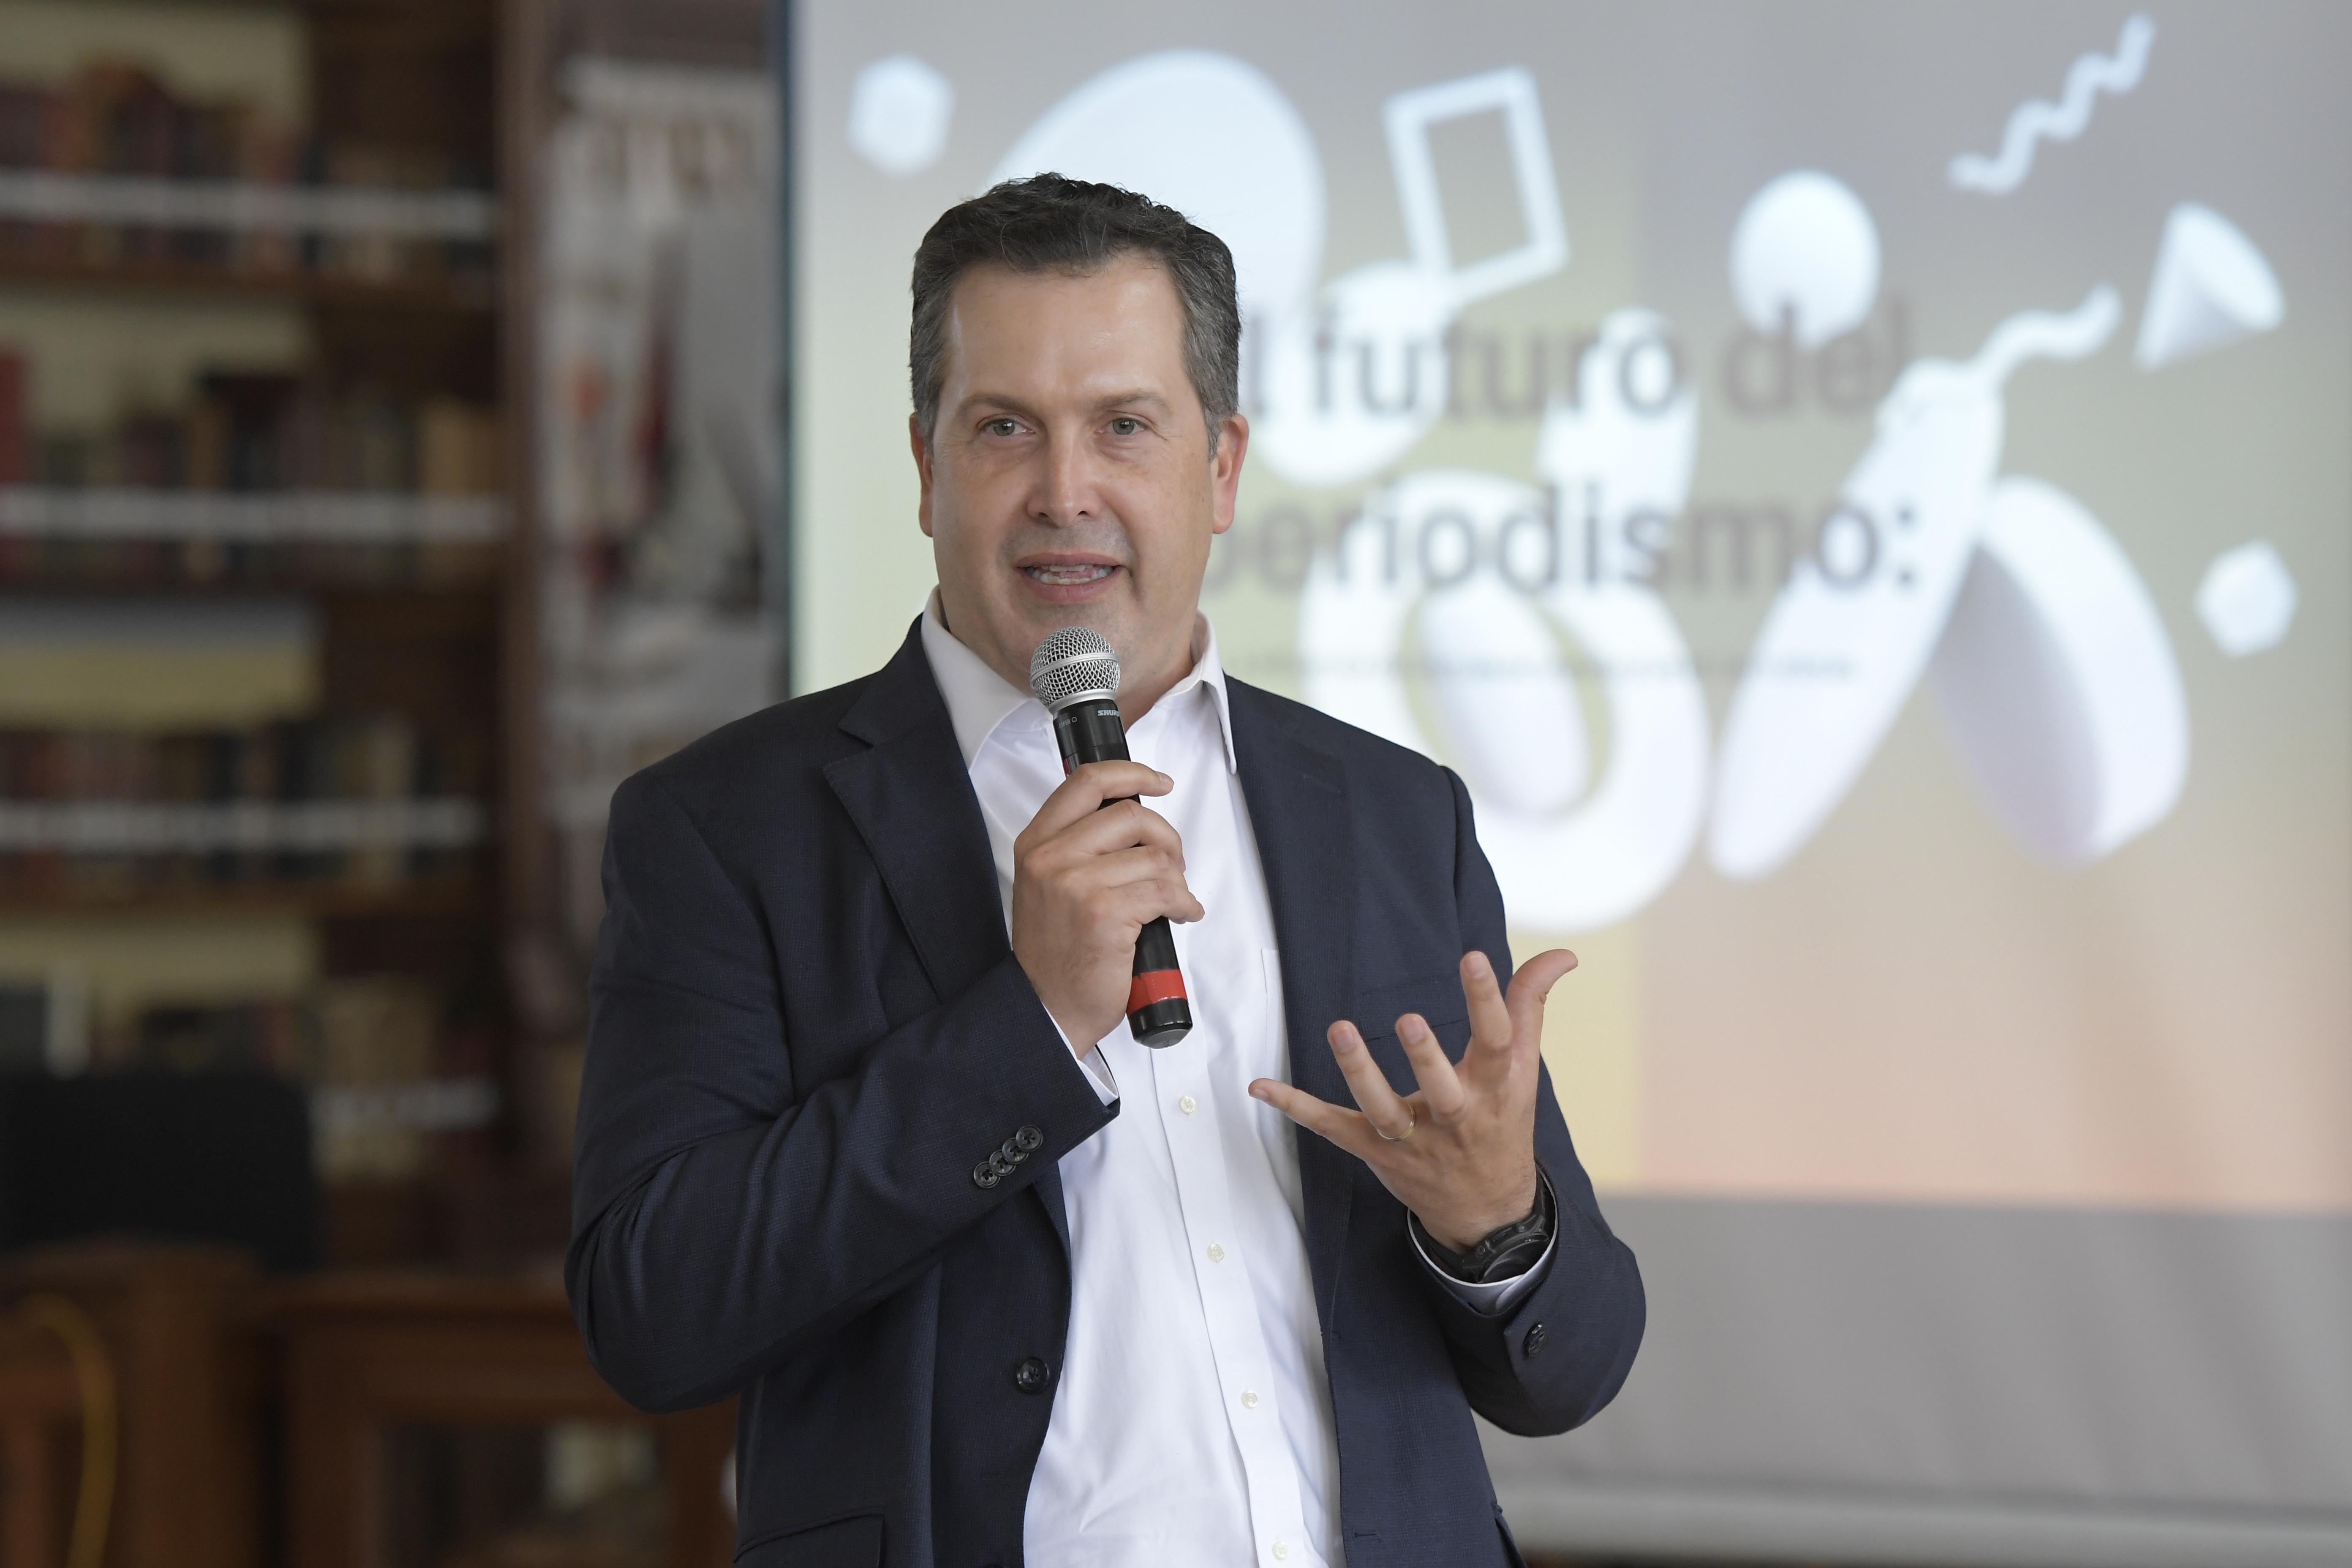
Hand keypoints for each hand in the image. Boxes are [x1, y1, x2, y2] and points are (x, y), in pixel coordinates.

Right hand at [1011, 760, 1204, 1052]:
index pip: (1086, 783)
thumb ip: (1078, 847)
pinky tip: (1182, 914)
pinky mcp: (1105, 914)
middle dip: (1166, 837)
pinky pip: (1165, 891)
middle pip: (1130, 815)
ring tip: (1173, 899)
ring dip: (1177, 879)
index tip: (1158, 782)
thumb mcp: (1048, 885)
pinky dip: (1185, 903)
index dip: (1131, 774)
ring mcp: (1077, 885)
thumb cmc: (1055, 953)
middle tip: (1173, 862)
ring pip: (1154, 857)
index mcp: (1036, 844)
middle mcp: (1051, 859)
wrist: (1046, 1008)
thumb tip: (1134, 821)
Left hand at [1250, 948, 1576, 1250]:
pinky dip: (1296, 1108)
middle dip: (1427, 1058)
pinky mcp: (1376, 1153)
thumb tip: (1563, 953)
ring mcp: (1413, 1139)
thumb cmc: (1502, 1123)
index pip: (1497, 1040)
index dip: (1487, 999)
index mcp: (1496, 1089)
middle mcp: (1457, 1117)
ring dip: (1361, 1073)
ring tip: (1340, 1029)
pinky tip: (1261, 1085)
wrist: (1487, 1211)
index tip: (1474, 956)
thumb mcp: (1522, 1068)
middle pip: (1442, 1089)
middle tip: (1409, 1019)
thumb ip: (1529, 1005)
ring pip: (1384, 1111)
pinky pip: (1333, 1128)